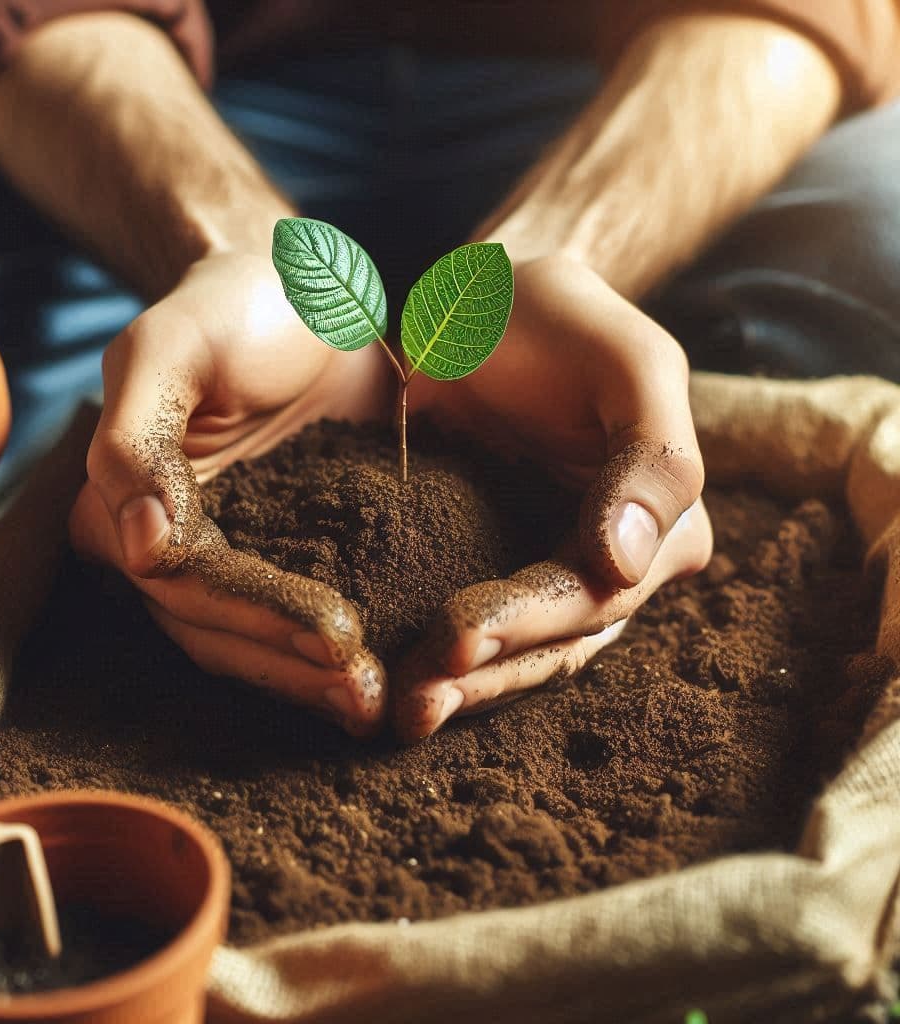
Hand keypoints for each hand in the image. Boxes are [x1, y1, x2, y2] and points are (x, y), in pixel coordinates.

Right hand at [69, 251, 392, 736]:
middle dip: (292, 668)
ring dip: (315, 679)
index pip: (184, 583)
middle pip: (219, 631)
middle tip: (370, 697)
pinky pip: (309, 611)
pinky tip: (393, 674)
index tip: (338, 635)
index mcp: (123, 505)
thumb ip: (136, 437)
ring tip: (382, 705)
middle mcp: (169, 547)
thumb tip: (137, 545)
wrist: (301, 293)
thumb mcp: (171, 345)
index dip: (255, 615)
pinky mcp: (293, 550)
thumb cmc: (229, 307)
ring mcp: (234, 554)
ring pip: (260, 640)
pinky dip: (340, 649)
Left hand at [395, 251, 711, 740]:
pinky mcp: (497, 567)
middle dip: (490, 672)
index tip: (457, 635)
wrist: (491, 308)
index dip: (532, 621)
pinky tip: (397, 684)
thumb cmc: (563, 320)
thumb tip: (627, 564)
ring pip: (520, 652)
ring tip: (404, 710)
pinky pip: (478, 628)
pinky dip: (443, 660)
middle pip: (557, 640)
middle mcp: (618, 563)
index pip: (599, 594)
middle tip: (418, 697)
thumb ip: (653, 457)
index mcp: (663, 522)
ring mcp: (555, 571)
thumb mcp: (627, 362)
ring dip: (466, 687)